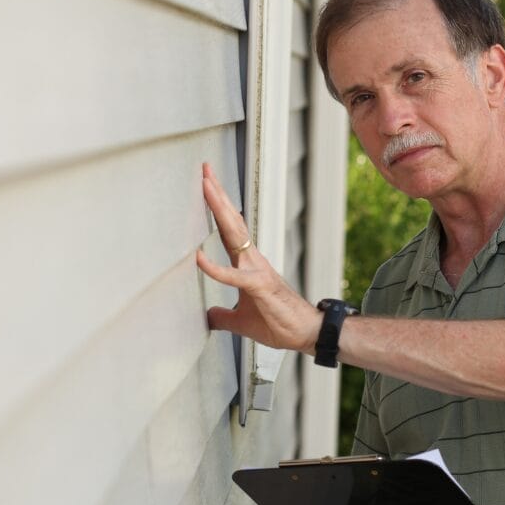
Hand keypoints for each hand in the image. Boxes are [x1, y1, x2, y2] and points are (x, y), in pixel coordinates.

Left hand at [195, 163, 320, 352]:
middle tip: (205, 170)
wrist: (306, 333)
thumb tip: (207, 316)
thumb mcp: (241, 320)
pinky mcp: (260, 287)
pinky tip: (199, 259)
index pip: (229, 228)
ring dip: (219, 210)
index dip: (217, 208)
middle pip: (231, 221)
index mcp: (247, 262)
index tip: (206, 186)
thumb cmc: (278, 323)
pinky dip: (215, 268)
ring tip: (206, 187)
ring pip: (235, 234)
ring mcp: (257, 270)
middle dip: (217, 195)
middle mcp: (252, 259)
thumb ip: (222, 315)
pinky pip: (234, 276)